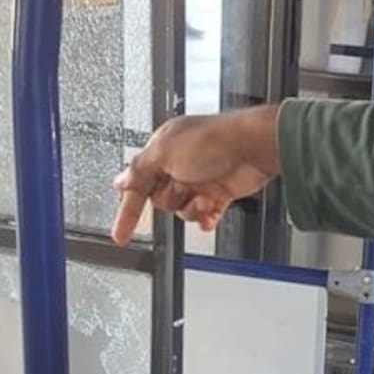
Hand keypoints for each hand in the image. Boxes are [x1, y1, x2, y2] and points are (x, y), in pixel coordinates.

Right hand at [112, 108, 280, 243]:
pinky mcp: (218, 192)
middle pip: (159, 199)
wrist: (254, 147)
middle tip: (181, 187)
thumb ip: (139, 169)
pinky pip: (204, 214)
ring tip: (203, 197)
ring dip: (191, 208)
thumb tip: (119, 181)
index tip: (120, 234)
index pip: (137, 183)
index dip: (128, 209)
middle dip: (170, 199)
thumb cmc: (214, 140)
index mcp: (162, 149)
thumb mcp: (164, 152)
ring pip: (181, 210)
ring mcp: (200, 178)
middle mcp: (179, 163)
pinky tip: (209, 214)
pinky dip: (206, 216)